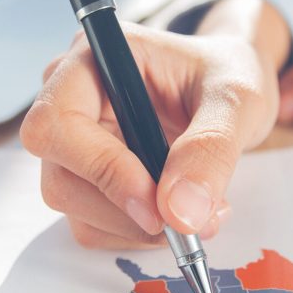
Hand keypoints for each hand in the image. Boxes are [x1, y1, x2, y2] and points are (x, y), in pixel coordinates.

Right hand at [21, 15, 280, 248]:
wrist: (227, 94)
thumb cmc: (226, 77)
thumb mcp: (237, 99)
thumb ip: (211, 147)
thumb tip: (180, 212)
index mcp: (94, 59)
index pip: (56, 121)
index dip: (100, 167)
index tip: (156, 201)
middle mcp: (68, 100)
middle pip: (60, 177)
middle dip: (126, 210)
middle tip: (191, 218)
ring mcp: (71, 145)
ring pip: (75, 209)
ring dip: (138, 227)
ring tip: (201, 210)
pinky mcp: (84, 180)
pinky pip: (92, 226)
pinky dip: (137, 233)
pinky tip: (179, 211)